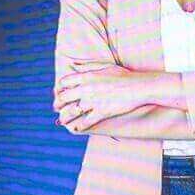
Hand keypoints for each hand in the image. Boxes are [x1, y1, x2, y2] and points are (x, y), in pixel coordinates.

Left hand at [55, 69, 177, 125]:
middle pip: (64, 98)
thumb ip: (87, 66)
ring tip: (62, 121)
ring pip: (71, 112)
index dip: (59, 89)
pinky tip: (76, 128)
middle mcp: (86, 89)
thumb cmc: (123, 75)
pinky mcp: (101, 112)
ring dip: (64, 117)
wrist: (137, 87)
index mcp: (86, 76)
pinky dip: (79, 126)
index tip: (59, 93)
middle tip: (56, 108)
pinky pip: (85, 122)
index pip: (64, 83)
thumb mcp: (104, 66)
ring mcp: (93, 101)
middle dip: (58, 104)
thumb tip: (74, 65)